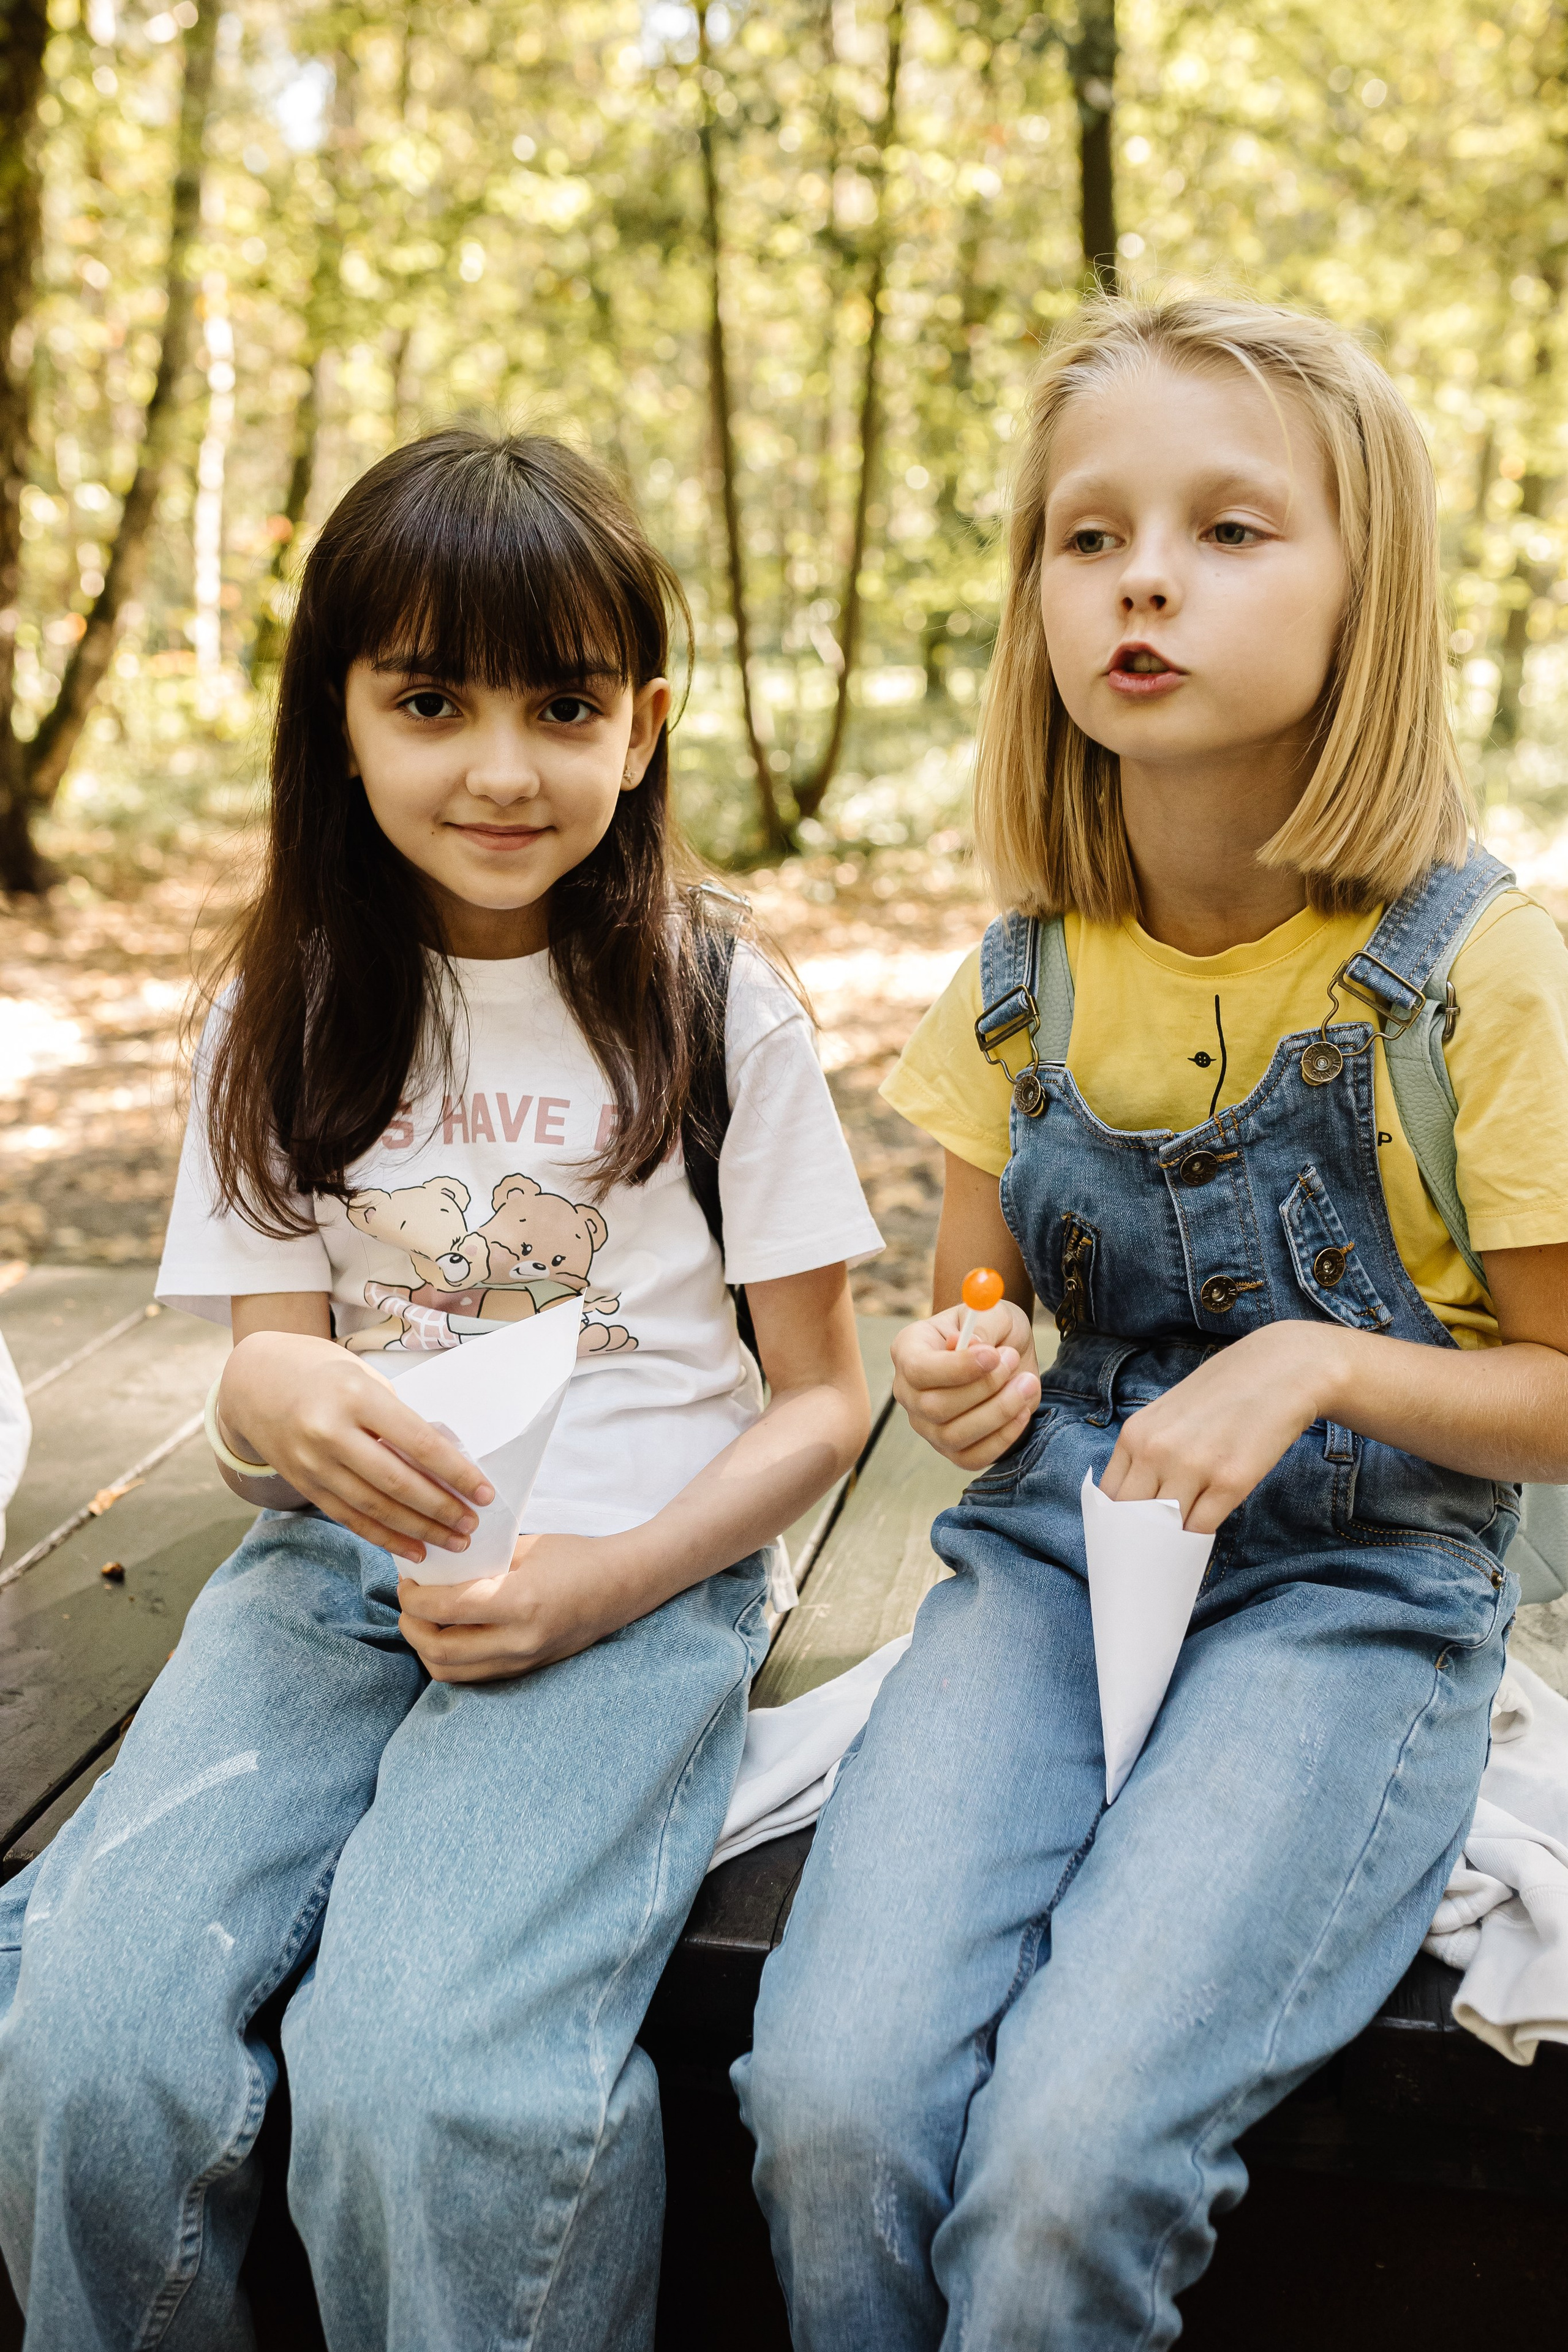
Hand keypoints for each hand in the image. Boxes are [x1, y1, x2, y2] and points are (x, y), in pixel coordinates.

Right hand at [218, 1331, 494, 1565]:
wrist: (254, 1381)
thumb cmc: (323, 1372)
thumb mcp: (364, 1376)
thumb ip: (398, 1415)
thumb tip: (444, 1460)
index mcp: (356, 1396)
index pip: (418, 1442)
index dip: (456, 1472)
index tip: (484, 1492)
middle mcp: (330, 1432)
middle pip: (397, 1482)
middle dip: (442, 1508)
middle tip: (473, 1524)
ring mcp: (313, 1463)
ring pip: (374, 1508)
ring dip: (419, 1529)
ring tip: (454, 1542)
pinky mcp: (303, 1484)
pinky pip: (349, 1519)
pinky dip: (385, 1537)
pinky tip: (414, 1550)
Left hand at [397, 1532, 617, 1682]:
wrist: (622, 1586)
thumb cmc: (576, 1557)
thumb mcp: (526, 1548)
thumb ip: (480, 1561)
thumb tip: (435, 1566)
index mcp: (520, 1602)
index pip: (446, 1609)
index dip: (414, 1597)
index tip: (407, 1582)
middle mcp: (520, 1640)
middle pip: (440, 1651)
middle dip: (411, 1626)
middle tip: (408, 1602)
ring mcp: (523, 1661)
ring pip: (451, 1672)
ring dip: (426, 1648)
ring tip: (423, 1620)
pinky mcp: (525, 1671)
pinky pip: (472, 1675)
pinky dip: (450, 1659)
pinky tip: (448, 1633)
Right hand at [892, 1301, 1041, 1471]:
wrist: (1004, 1351)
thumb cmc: (992, 1328)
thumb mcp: (991, 1313)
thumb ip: (982, 1325)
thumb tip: (973, 1347)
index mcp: (908, 1350)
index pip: (917, 1370)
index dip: (956, 1367)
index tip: (994, 1355)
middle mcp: (909, 1393)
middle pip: (934, 1407)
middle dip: (984, 1388)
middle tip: (1013, 1360)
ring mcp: (927, 1426)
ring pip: (954, 1435)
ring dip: (999, 1411)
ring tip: (1027, 1381)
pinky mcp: (952, 1450)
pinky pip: (973, 1458)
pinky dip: (1003, 1437)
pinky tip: (1023, 1409)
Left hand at [1101, 1320, 1349, 1532]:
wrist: (1280, 1371)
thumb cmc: (1222, 1394)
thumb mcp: (1167, 1415)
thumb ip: (1147, 1453)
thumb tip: (1135, 1504)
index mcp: (1136, 1434)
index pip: (1109, 1498)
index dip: (1115, 1525)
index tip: (1123, 1540)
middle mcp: (1157, 1451)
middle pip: (1132, 1519)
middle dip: (1138, 1541)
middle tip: (1146, 1556)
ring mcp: (1193, 1467)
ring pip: (1167, 1528)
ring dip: (1170, 1543)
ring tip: (1172, 1552)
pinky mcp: (1231, 1481)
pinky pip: (1202, 1528)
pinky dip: (1198, 1539)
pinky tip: (1200, 1537)